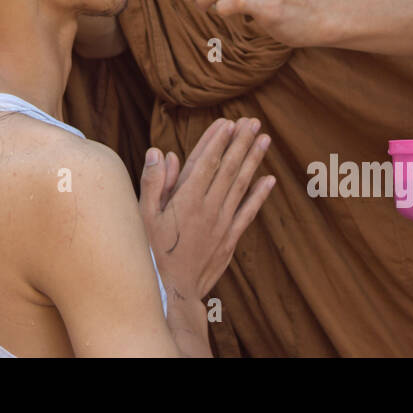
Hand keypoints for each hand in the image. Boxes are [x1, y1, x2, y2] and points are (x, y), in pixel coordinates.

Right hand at [138, 117, 274, 300]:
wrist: (173, 291)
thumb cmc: (151, 252)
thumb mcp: (142, 216)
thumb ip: (152, 183)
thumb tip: (160, 152)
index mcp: (185, 200)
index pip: (205, 162)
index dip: (217, 141)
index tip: (228, 122)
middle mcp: (208, 207)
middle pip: (228, 168)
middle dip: (240, 142)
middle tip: (252, 121)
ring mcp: (222, 223)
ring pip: (241, 185)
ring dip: (253, 160)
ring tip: (263, 139)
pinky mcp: (230, 238)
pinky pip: (248, 212)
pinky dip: (259, 195)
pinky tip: (269, 179)